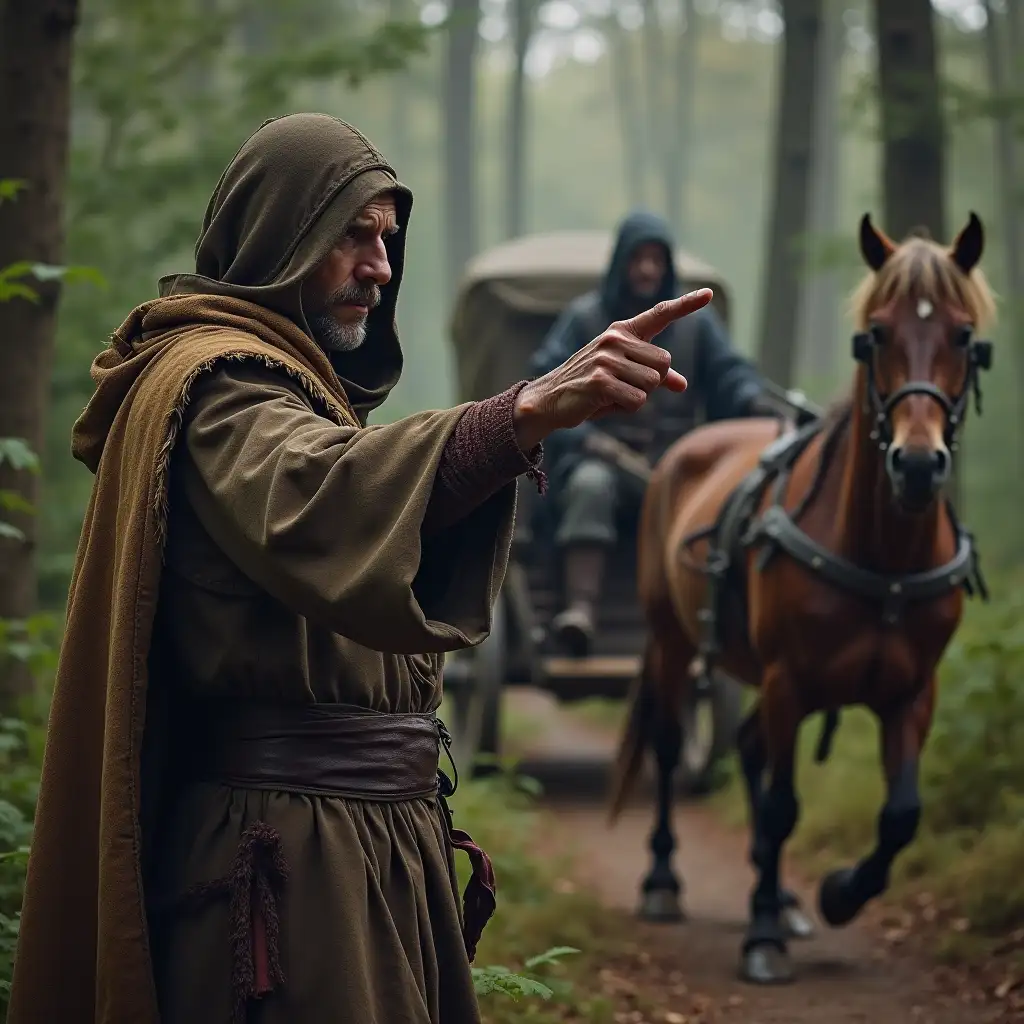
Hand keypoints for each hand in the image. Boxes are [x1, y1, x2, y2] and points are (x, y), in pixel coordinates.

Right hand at [513, 289, 711, 450]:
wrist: (550, 399)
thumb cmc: (591, 386)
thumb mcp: (623, 376)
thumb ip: (655, 376)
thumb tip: (683, 385)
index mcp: (622, 331)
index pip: (660, 314)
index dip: (686, 305)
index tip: (709, 294)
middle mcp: (615, 339)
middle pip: (664, 364)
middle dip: (651, 384)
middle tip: (623, 387)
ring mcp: (606, 358)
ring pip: (652, 385)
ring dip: (636, 398)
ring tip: (611, 395)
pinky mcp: (600, 381)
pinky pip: (637, 400)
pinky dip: (626, 408)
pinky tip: (604, 403)